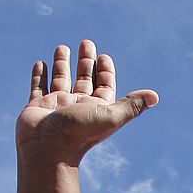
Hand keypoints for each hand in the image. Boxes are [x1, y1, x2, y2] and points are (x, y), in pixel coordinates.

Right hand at [17, 39, 158, 166]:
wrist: (48, 149)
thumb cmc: (80, 132)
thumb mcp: (111, 116)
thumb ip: (131, 105)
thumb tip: (154, 97)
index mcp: (96, 109)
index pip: (104, 87)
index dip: (105, 72)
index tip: (104, 56)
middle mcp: (77, 107)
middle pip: (83, 80)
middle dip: (85, 62)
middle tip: (86, 43)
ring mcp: (56, 106)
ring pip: (60, 80)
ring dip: (62, 64)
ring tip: (62, 47)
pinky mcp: (37, 107)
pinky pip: (38, 87)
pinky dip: (39, 75)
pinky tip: (41, 62)